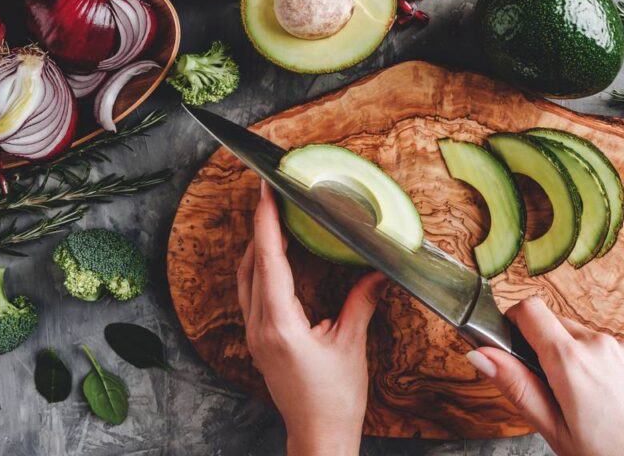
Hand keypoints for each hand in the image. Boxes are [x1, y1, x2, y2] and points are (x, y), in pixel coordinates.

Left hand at [238, 182, 387, 455]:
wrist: (319, 436)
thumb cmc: (335, 399)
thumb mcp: (352, 345)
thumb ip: (361, 302)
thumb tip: (376, 271)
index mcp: (280, 325)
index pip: (269, 261)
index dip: (266, 222)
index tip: (265, 192)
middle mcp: (260, 327)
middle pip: (251, 265)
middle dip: (260, 227)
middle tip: (271, 196)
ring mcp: (255, 336)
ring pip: (247, 279)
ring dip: (258, 248)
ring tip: (272, 220)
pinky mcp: (260, 342)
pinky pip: (252, 295)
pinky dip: (261, 270)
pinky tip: (276, 260)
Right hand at [466, 298, 623, 455]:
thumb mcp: (557, 432)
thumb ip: (518, 388)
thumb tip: (480, 355)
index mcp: (572, 361)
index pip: (529, 309)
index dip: (511, 322)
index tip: (507, 346)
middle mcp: (602, 344)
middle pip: (555, 324)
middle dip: (542, 350)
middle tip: (547, 395)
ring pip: (585, 340)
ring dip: (573, 361)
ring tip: (584, 409)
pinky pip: (612, 352)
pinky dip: (601, 369)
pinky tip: (611, 407)